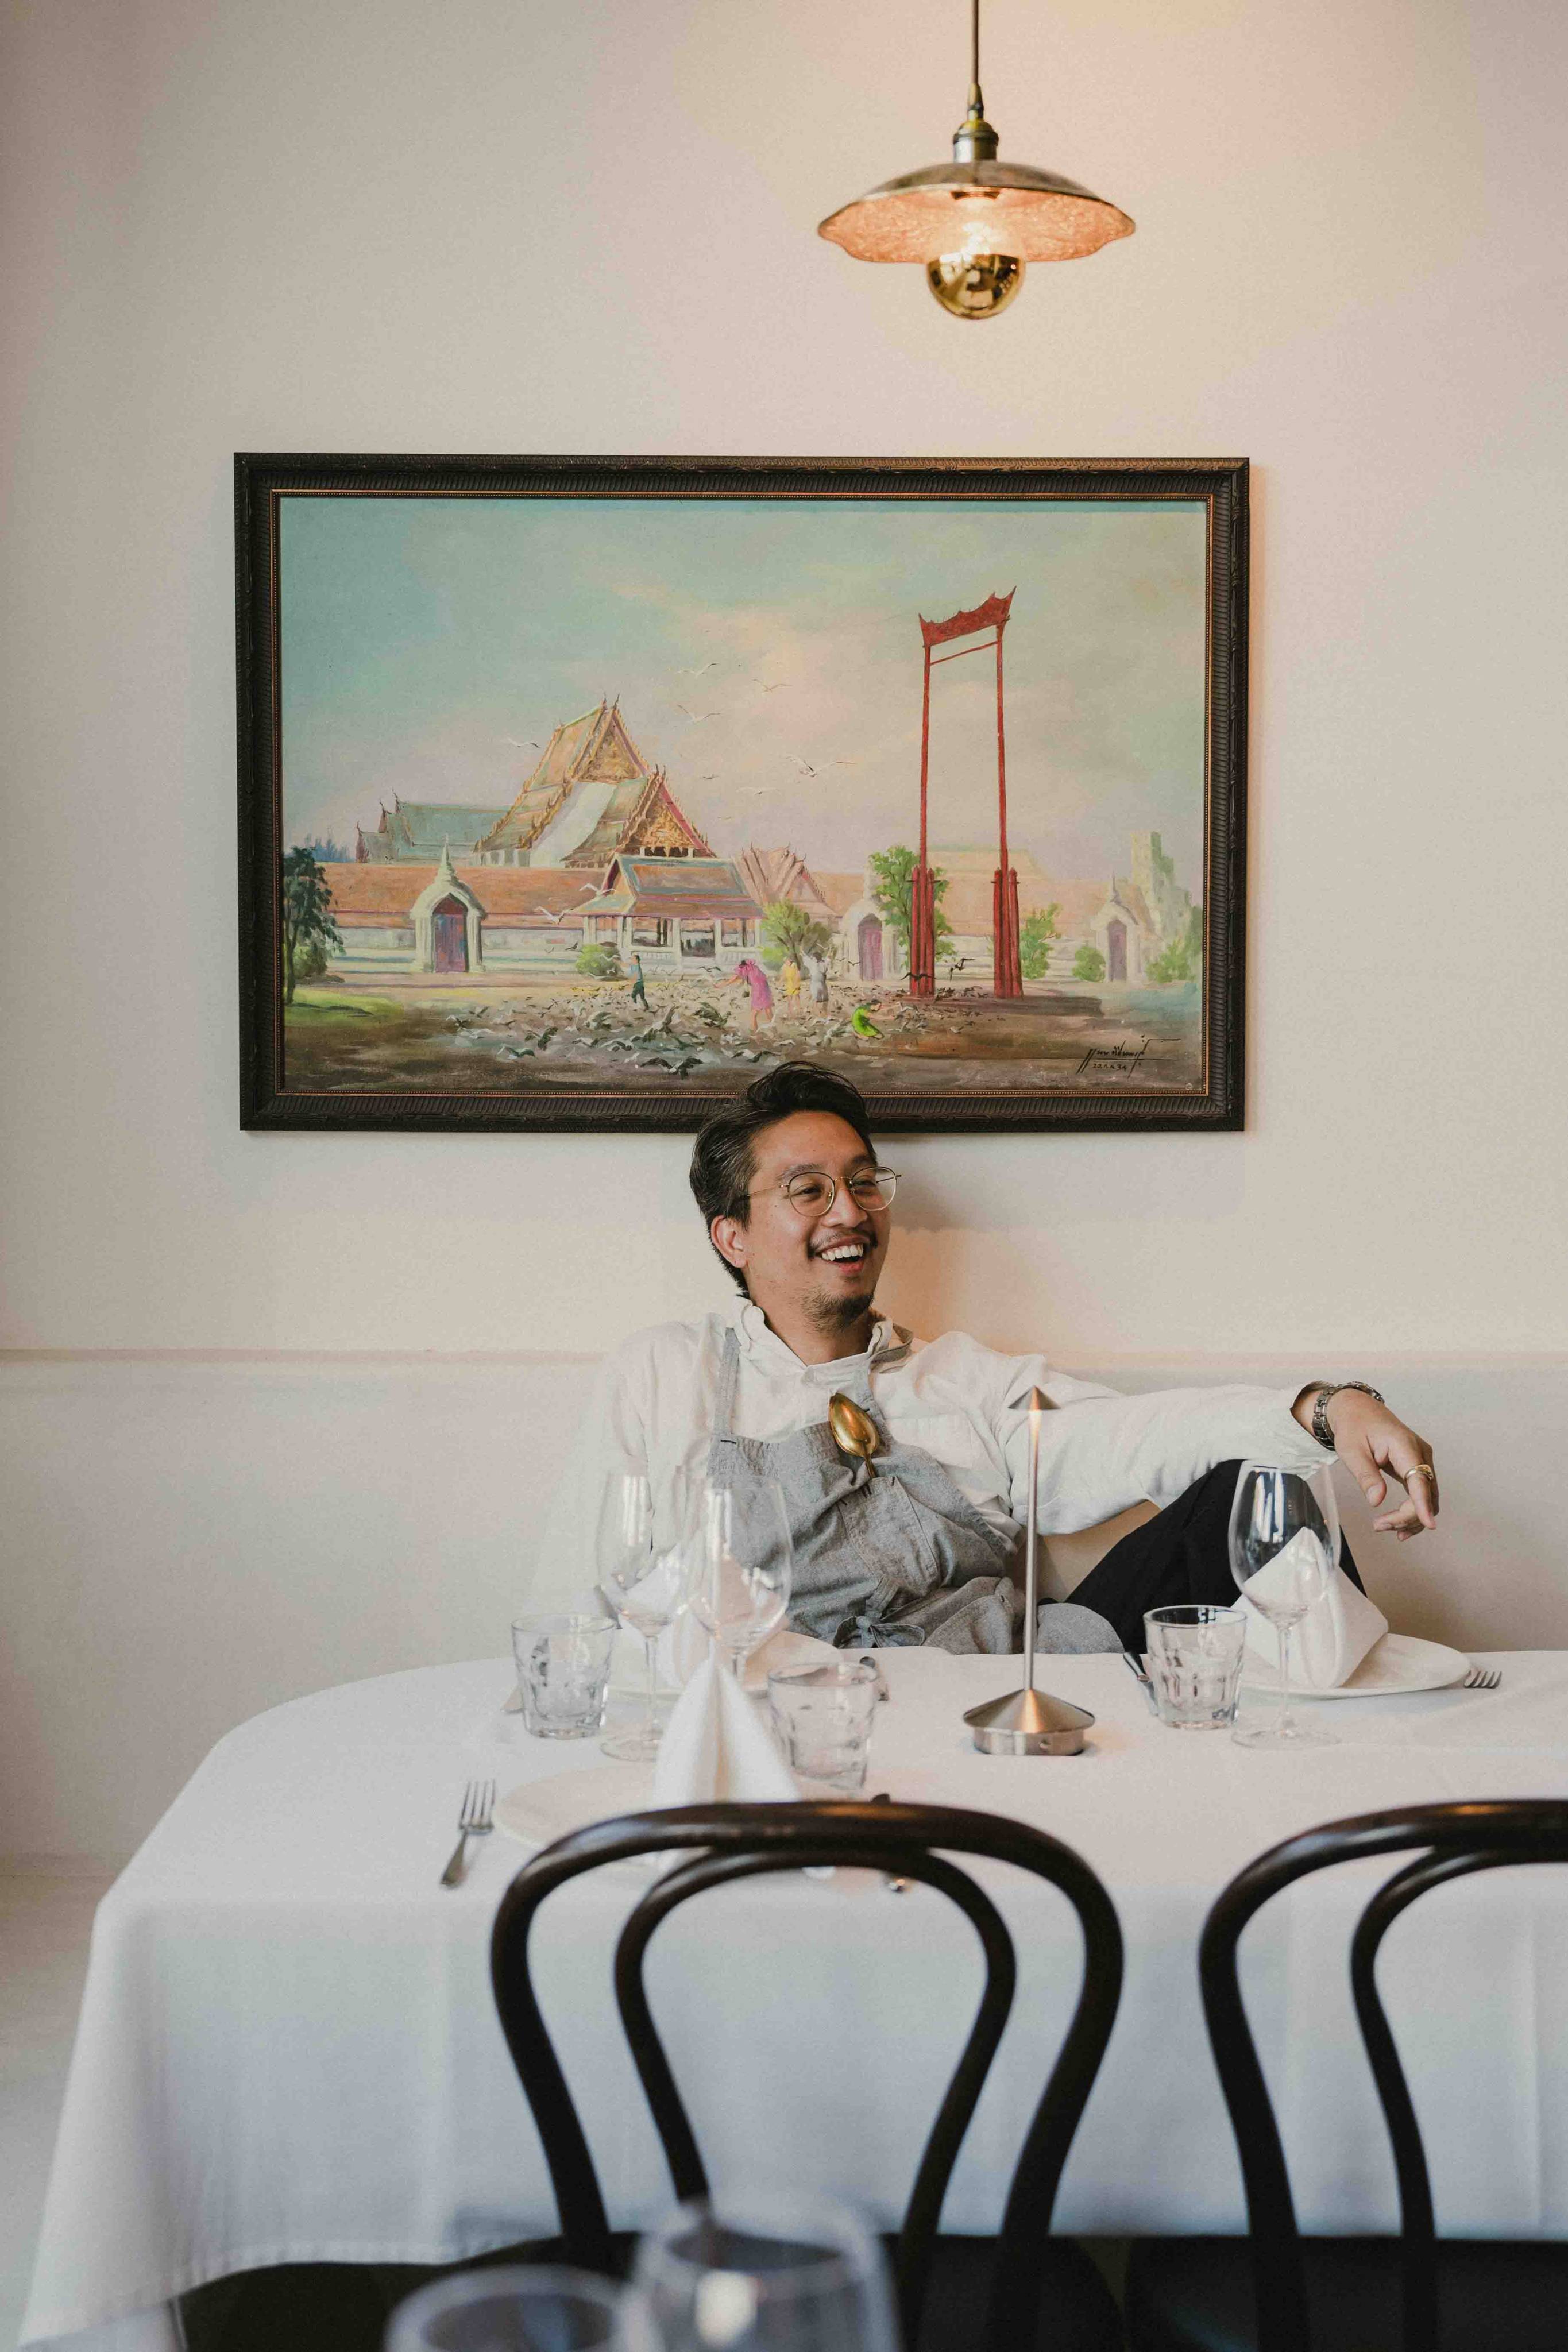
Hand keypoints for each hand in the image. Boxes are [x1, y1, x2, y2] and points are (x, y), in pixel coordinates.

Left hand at [1293, 1387, 1438, 1538]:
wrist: (1358, 1411)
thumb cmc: (1354, 1427)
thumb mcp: (1351, 1451)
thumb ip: (1366, 1475)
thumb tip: (1377, 1500)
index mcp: (1403, 1444)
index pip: (1418, 1478)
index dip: (1423, 1503)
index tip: (1429, 1524)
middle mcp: (1420, 1452)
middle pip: (1426, 1493)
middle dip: (1407, 1516)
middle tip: (1379, 1526)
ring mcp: (1422, 1459)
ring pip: (1428, 1497)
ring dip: (1410, 1517)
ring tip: (1384, 1527)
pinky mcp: (1418, 1467)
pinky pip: (1422, 1493)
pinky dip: (1413, 1510)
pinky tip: (1400, 1527)